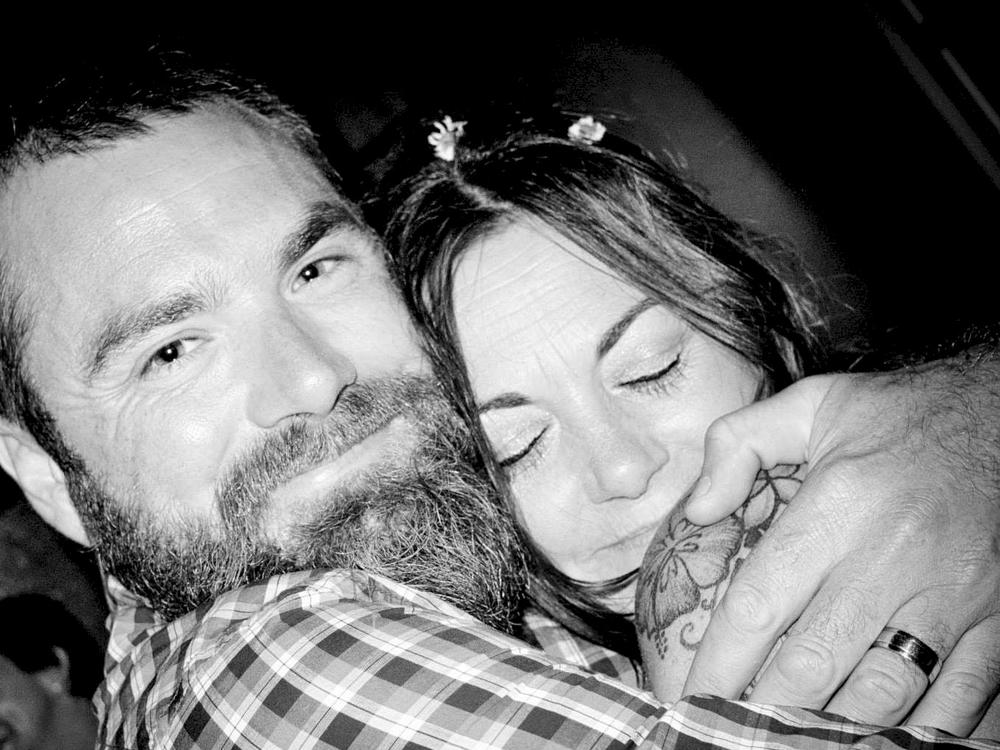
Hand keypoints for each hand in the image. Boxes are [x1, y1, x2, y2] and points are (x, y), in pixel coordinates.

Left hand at [681, 355, 999, 734]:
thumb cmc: (898, 416)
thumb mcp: (810, 405)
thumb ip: (738, 444)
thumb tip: (697, 508)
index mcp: (840, 504)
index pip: (761, 604)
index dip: (721, 661)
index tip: (693, 693)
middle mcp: (894, 555)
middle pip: (815, 661)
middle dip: (766, 706)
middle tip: (730, 727)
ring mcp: (954, 593)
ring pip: (884, 692)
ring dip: (832, 726)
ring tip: (790, 737)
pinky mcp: (999, 616)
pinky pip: (960, 696)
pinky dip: (918, 730)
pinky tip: (876, 739)